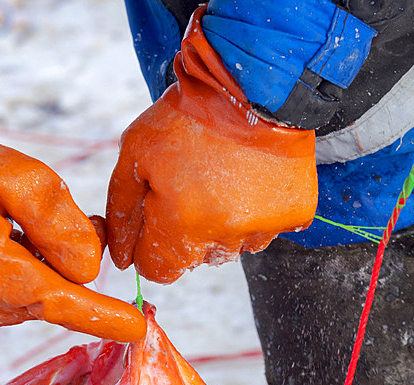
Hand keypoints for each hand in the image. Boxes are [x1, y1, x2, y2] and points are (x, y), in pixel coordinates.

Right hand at [0, 90, 144, 341]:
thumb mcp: (15, 175)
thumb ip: (60, 220)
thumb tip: (90, 268)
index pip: (62, 304)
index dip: (102, 317)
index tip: (137, 329)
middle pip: (55, 297)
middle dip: (71, 265)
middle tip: (79, 222)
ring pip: (35, 299)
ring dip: (46, 268)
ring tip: (24, 226)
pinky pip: (13, 300)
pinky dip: (24, 275)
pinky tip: (9, 243)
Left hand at [106, 7, 316, 283]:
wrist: (253, 84)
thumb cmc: (188, 116)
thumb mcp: (136, 151)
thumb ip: (122, 209)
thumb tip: (122, 258)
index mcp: (181, 227)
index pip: (158, 271)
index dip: (149, 248)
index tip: (155, 220)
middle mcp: (223, 238)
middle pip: (195, 260)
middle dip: (186, 232)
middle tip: (192, 185)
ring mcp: (262, 229)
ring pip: (232, 246)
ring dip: (223, 224)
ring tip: (223, 178)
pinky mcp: (292, 215)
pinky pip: (267, 229)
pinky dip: (257, 211)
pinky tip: (250, 178)